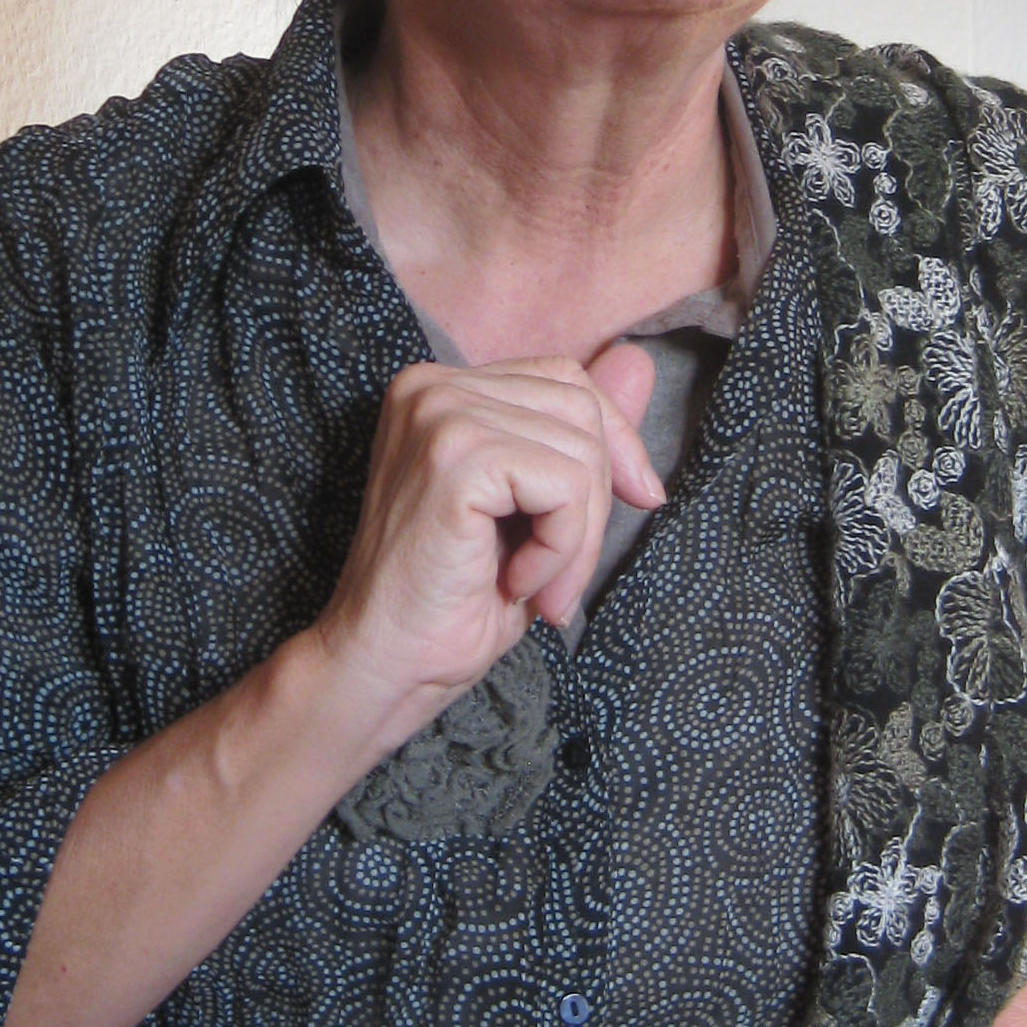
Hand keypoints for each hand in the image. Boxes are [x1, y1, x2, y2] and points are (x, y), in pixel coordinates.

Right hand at [313, 342, 660, 746]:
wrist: (386, 666)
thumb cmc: (454, 600)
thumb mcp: (534, 508)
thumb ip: (577, 433)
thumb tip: (640, 361)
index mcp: (440, 387)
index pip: (565, 377)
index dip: (614, 443)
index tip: (635, 501)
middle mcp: (432, 386)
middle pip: (580, 409)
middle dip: (595, 503)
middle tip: (559, 577)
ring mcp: (439, 415)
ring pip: (581, 452)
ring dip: (578, 539)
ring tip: (534, 586)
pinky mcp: (456, 457)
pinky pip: (565, 487)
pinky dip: (562, 549)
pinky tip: (519, 583)